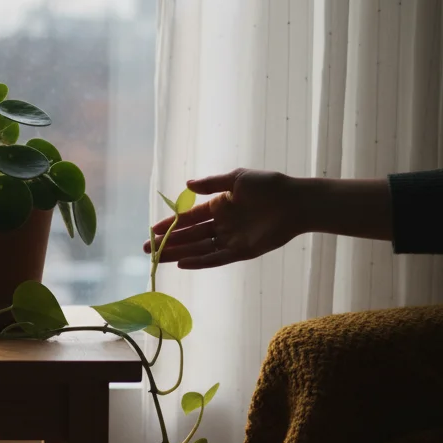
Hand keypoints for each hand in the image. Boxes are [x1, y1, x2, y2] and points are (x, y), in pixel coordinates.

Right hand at [143, 169, 304, 268]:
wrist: (295, 201)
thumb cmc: (268, 186)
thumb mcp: (236, 179)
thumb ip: (211, 184)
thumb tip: (186, 186)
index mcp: (219, 206)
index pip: (189, 218)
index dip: (170, 224)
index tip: (152, 230)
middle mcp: (222, 224)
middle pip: (190, 236)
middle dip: (169, 242)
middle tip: (147, 248)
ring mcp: (231, 239)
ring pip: (199, 248)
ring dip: (179, 253)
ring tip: (158, 258)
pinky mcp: (242, 251)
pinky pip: (216, 258)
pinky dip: (200, 261)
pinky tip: (183, 263)